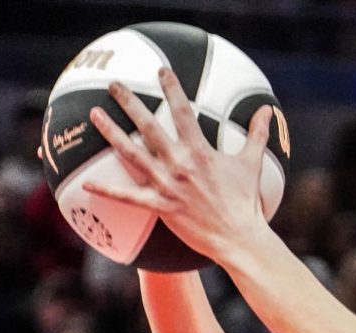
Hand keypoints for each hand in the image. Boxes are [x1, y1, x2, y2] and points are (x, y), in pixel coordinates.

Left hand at [82, 67, 273, 262]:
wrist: (239, 237)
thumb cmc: (246, 202)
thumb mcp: (252, 163)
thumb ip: (258, 134)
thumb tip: (268, 110)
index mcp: (200, 151)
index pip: (183, 112)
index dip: (172, 88)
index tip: (161, 71)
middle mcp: (179, 164)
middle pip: (149, 126)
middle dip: (130, 102)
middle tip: (114, 84)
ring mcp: (167, 185)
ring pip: (132, 154)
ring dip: (111, 133)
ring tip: (95, 114)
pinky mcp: (160, 206)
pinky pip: (128, 197)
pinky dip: (108, 191)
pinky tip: (87, 184)